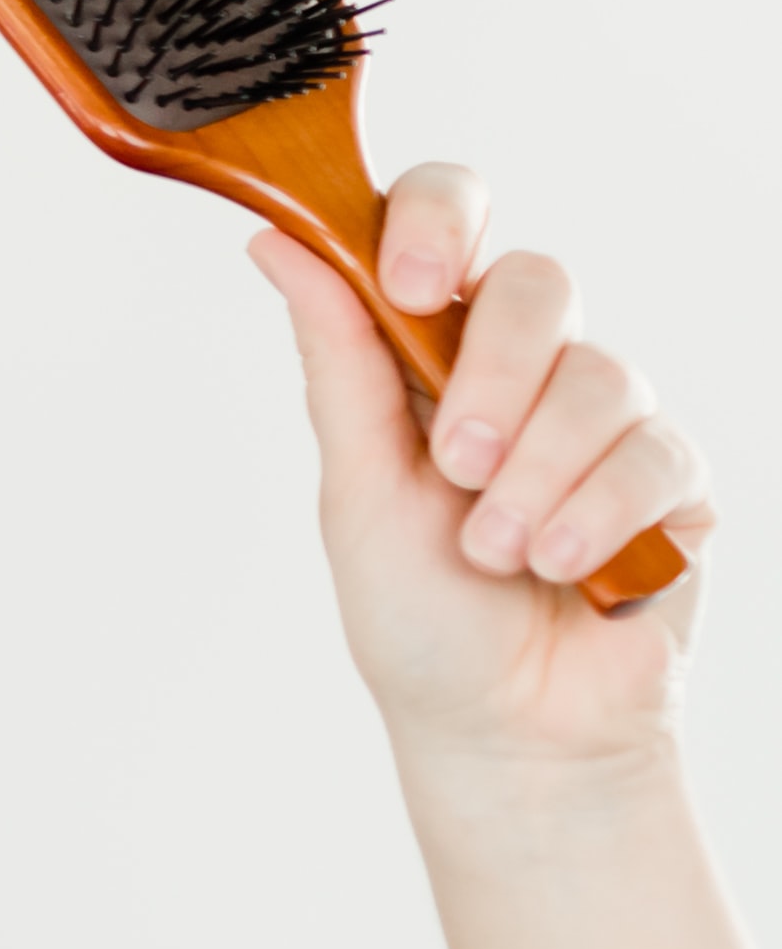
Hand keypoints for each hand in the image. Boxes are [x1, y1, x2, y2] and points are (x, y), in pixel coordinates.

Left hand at [256, 172, 713, 782]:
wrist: (505, 731)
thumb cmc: (418, 612)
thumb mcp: (355, 484)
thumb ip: (337, 357)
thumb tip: (274, 237)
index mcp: (430, 345)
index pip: (448, 217)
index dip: (435, 222)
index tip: (406, 283)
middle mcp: (524, 365)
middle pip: (538, 281)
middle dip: (493, 374)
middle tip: (456, 465)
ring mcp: (605, 420)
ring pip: (600, 373)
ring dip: (538, 470)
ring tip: (499, 550)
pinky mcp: (674, 482)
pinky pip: (656, 452)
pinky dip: (598, 512)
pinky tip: (562, 566)